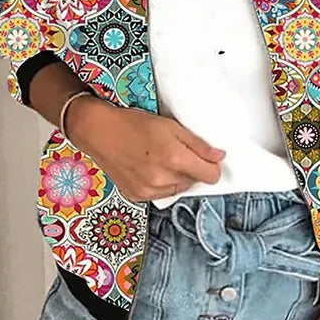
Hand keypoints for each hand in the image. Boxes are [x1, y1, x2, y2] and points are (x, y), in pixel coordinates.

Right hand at [65, 96, 225, 201]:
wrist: (100, 132)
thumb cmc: (133, 124)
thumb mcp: (171, 126)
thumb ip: (198, 144)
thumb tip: (219, 157)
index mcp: (175, 159)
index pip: (211, 176)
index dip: (212, 166)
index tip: (207, 158)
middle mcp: (163, 179)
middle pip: (195, 182)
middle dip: (191, 168)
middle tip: (177, 152)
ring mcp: (148, 190)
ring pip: (178, 189)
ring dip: (176, 177)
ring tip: (160, 159)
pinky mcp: (137, 196)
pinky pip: (160, 194)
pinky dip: (160, 184)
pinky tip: (149, 168)